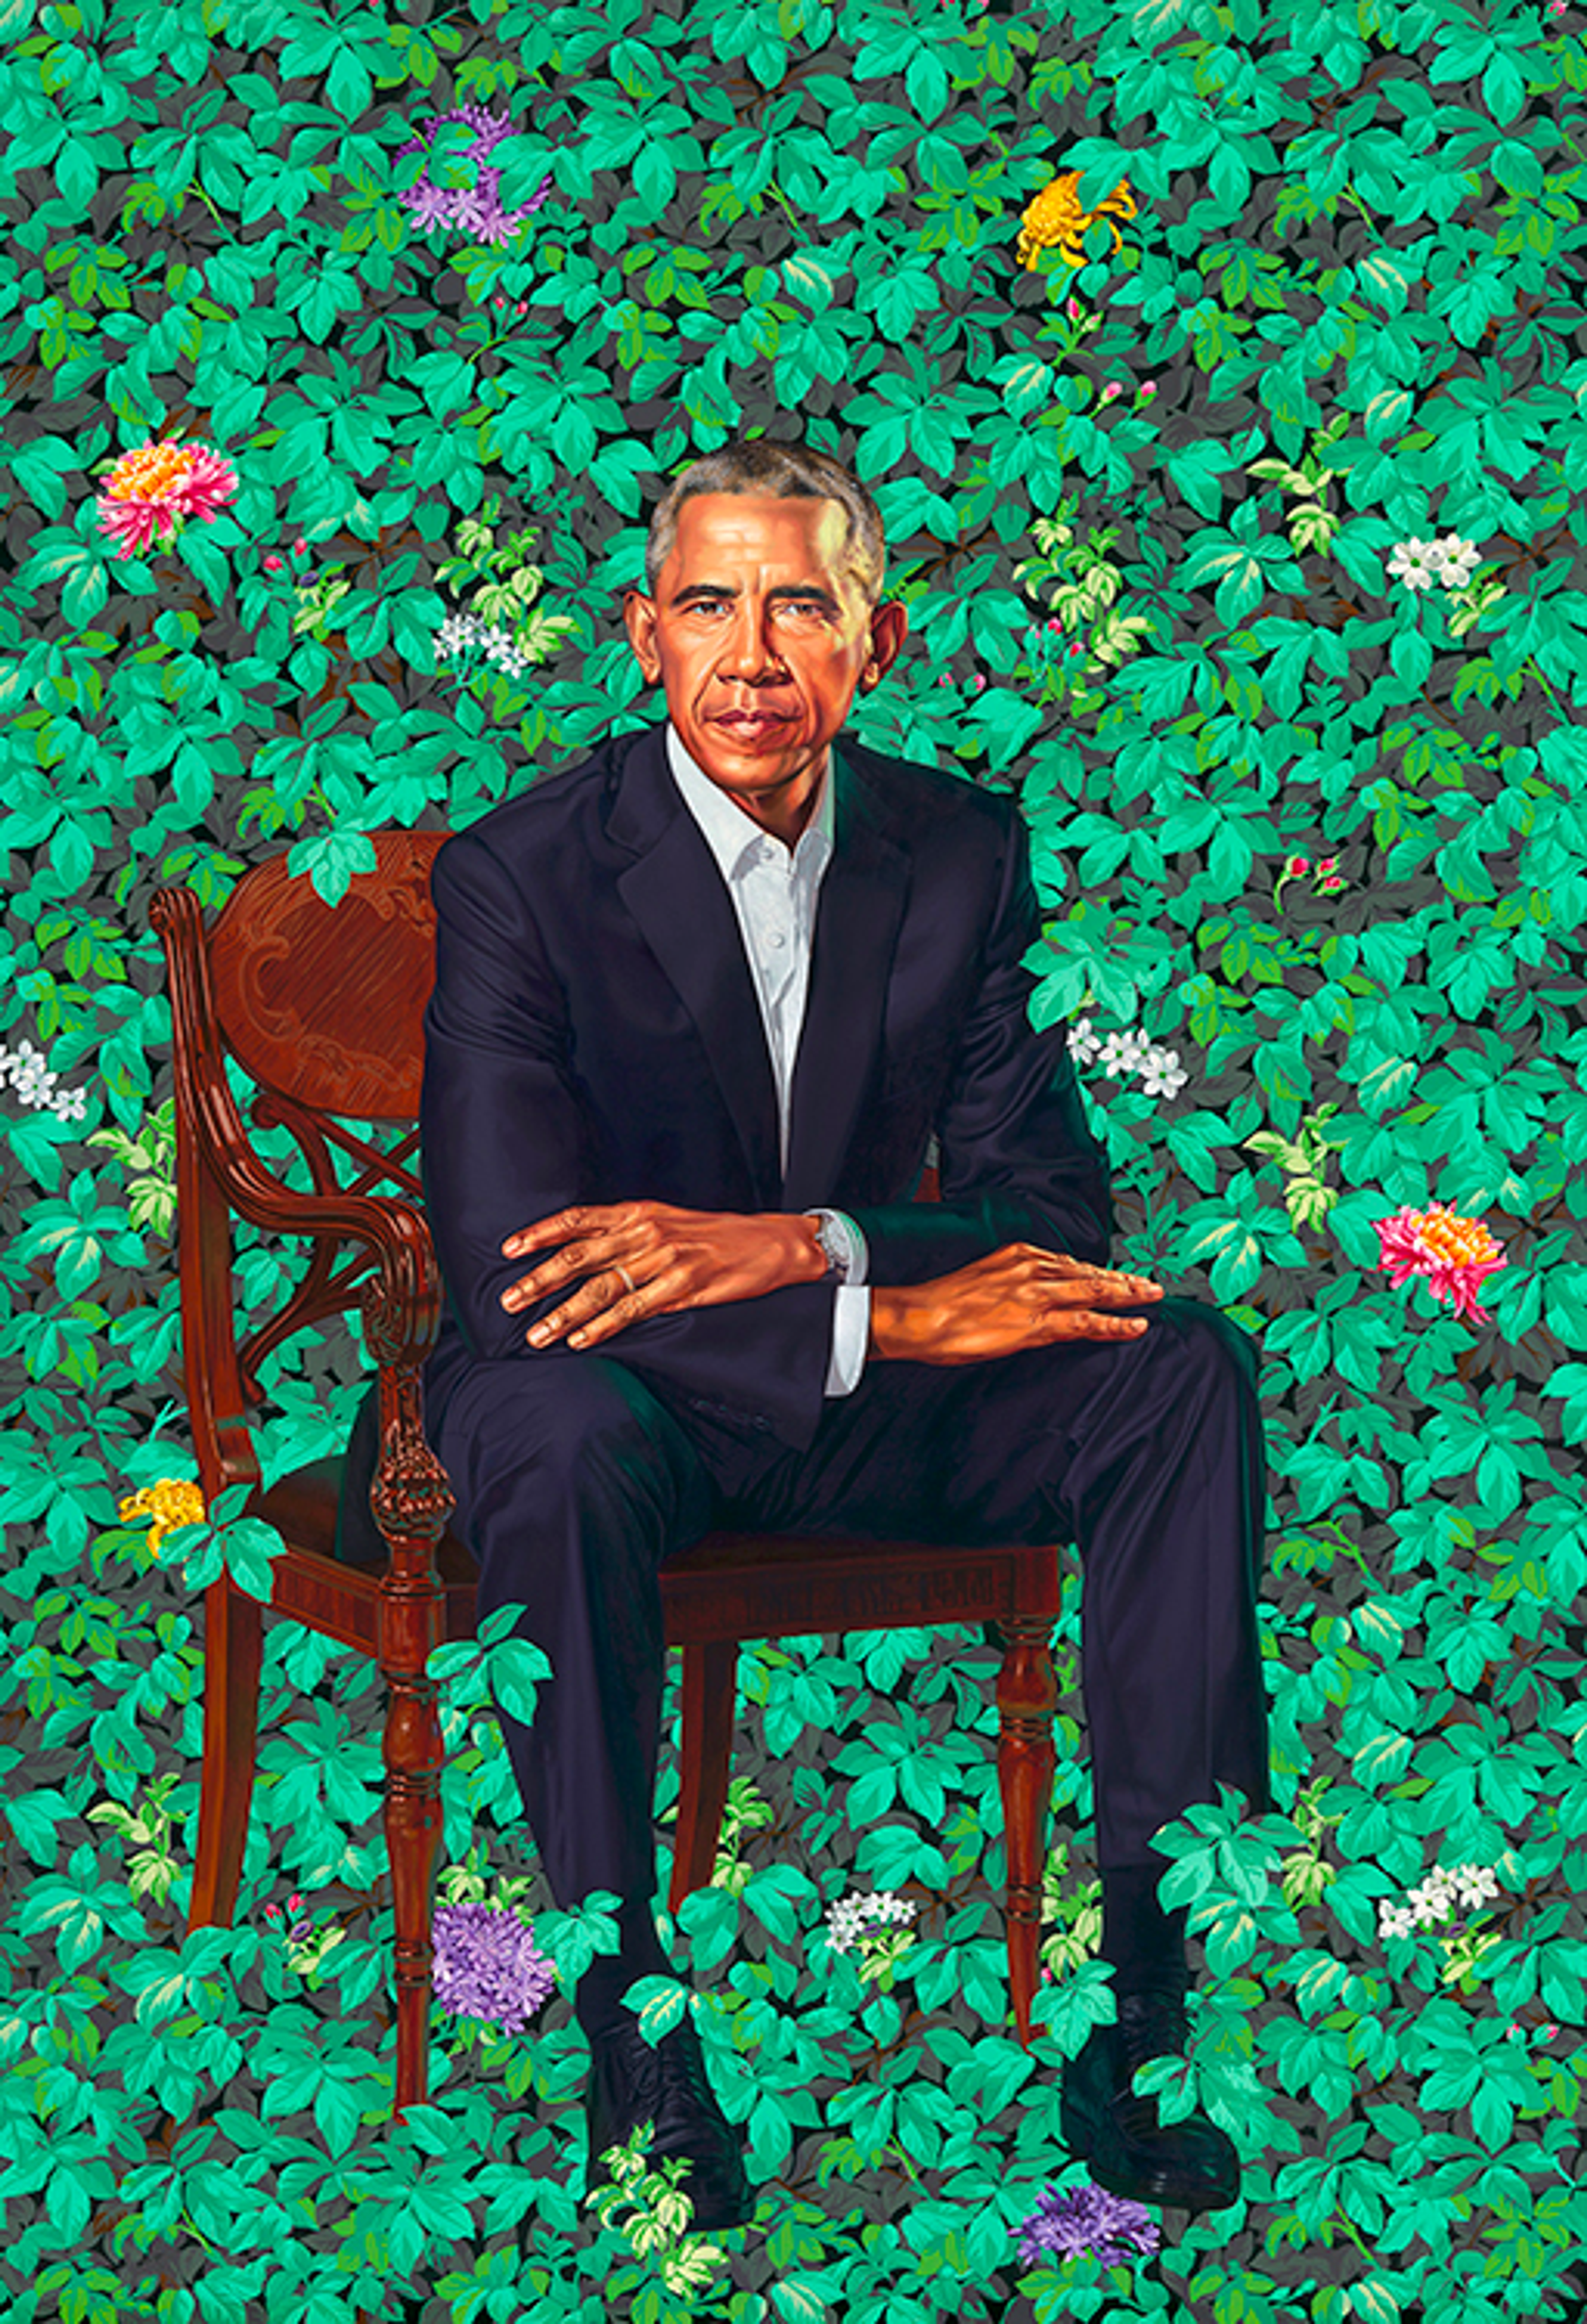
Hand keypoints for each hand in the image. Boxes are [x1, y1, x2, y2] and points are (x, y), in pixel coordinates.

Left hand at [499, 1202, 826, 1350]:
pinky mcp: (683, 1287)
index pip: (577, 1218)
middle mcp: (645, 1232)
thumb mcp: (664, 1220)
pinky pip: (633, 1310)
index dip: (540, 1233)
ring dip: (563, 1313)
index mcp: (637, 1212)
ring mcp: (664, 1260)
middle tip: (508, 1301)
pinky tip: (581, 1340)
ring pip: (601, 1287)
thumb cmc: (712, 1235)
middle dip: (538, 1280)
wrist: (769, 1242)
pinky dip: (603, 1327)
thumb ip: (623, 1232)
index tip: (508, 1249)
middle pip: (579, 1256)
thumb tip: (579, 1253)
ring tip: (536, 1334)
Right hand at [868, 1245, 1163, 1364]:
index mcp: (1018, 1255)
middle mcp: (1033, 1268)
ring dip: (1128, 1295)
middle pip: (1089, 1272)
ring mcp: (1038, 1294)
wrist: (920, 1316)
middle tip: (1151, 1284)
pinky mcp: (1037, 1322)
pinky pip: (1086, 1322)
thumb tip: (1022, 1296)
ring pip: (1095, 1291)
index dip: (1096, 1270)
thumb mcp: (979, 1279)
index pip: (1068, 1262)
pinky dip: (1115, 1324)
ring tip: (1152, 1299)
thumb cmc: (940, 1303)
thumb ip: (1008, 1282)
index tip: (1115, 1275)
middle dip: (1123, 1279)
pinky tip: (1134, 1326)